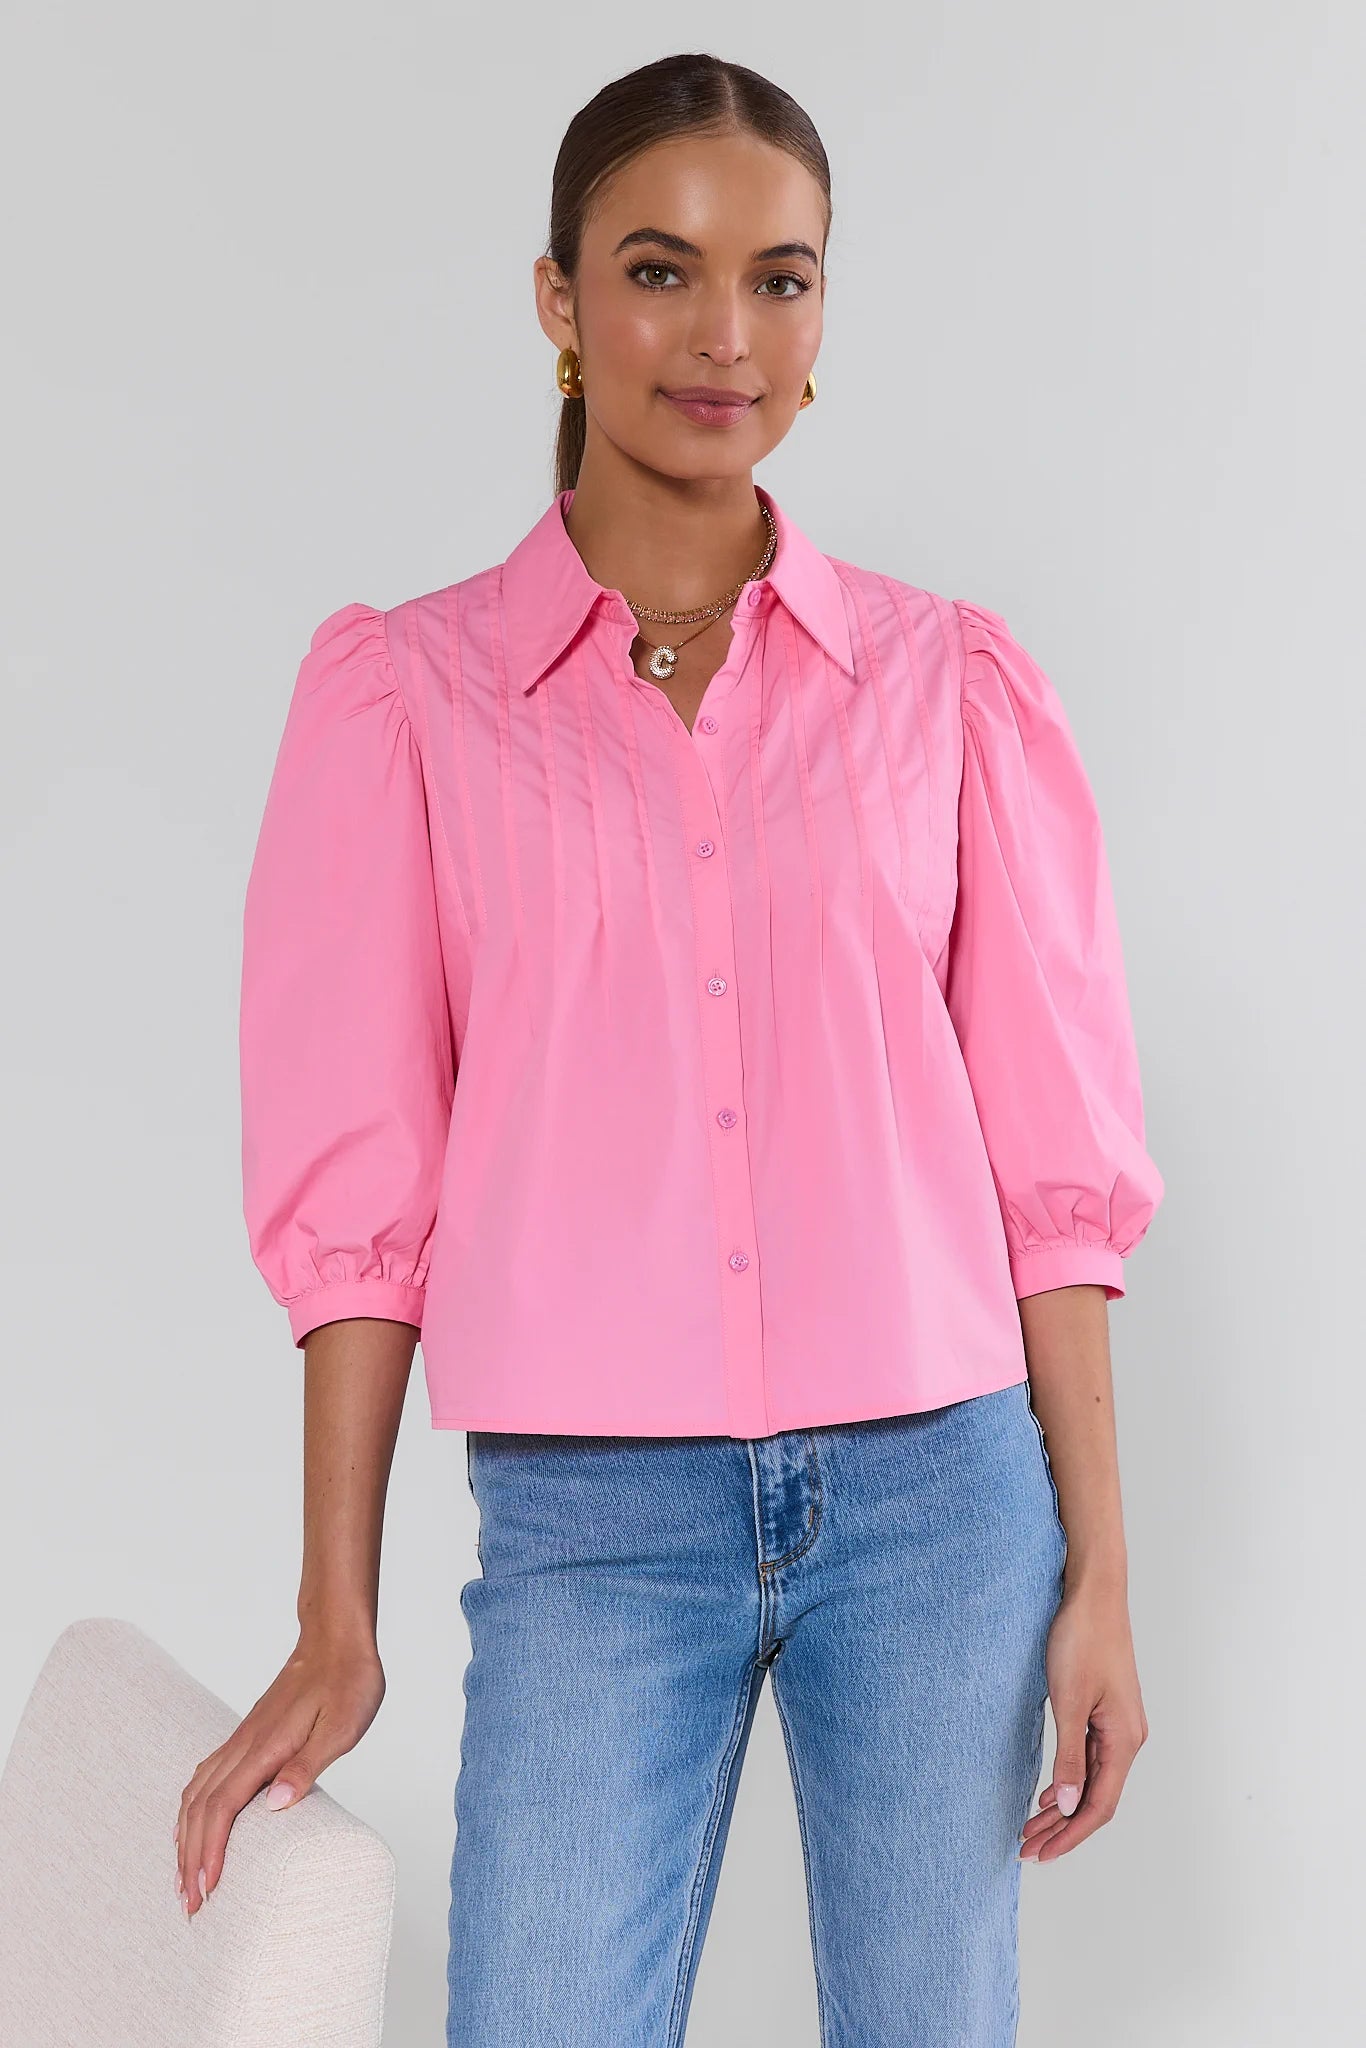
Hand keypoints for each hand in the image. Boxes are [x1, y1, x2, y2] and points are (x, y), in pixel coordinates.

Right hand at [173, 1632, 385, 1914]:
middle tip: (188, 1905)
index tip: (205, 1891)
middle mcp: (245, 1745)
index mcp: (266, 1747)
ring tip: (183, 1877)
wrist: (336, 1640)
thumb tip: (276, 1806)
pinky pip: (206, 1777)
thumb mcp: (343, 1726)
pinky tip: (190, 1824)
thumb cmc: (347, 1682)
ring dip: (186, 1838)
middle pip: (201, 1808)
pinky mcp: (247, 1736)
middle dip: (190, 1859)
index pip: (224, 1808)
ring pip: (197, 1793)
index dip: (211, 1852)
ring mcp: (242, 1739)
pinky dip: (191, 1809)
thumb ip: (308, 1764)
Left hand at [1019, 1576, 1147, 1862]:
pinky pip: (1089, 1759)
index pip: (1099, 1806)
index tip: (1040, 1853)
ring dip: (1063, 1807)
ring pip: (1091, 1780)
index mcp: (1124, 1740)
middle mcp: (1127, 1738)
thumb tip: (1068, 1807)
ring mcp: (1118, 1725)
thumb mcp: (1068, 1701)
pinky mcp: (1105, 1712)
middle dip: (1062, 1828)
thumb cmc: (1082, 1640)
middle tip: (1027, 1848)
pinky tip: (1049, 1793)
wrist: (1094, 1594)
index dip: (1070, 1835)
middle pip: (1096, 1799)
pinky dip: (1068, 1781)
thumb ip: (1069, 1757)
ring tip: (1031, 1827)